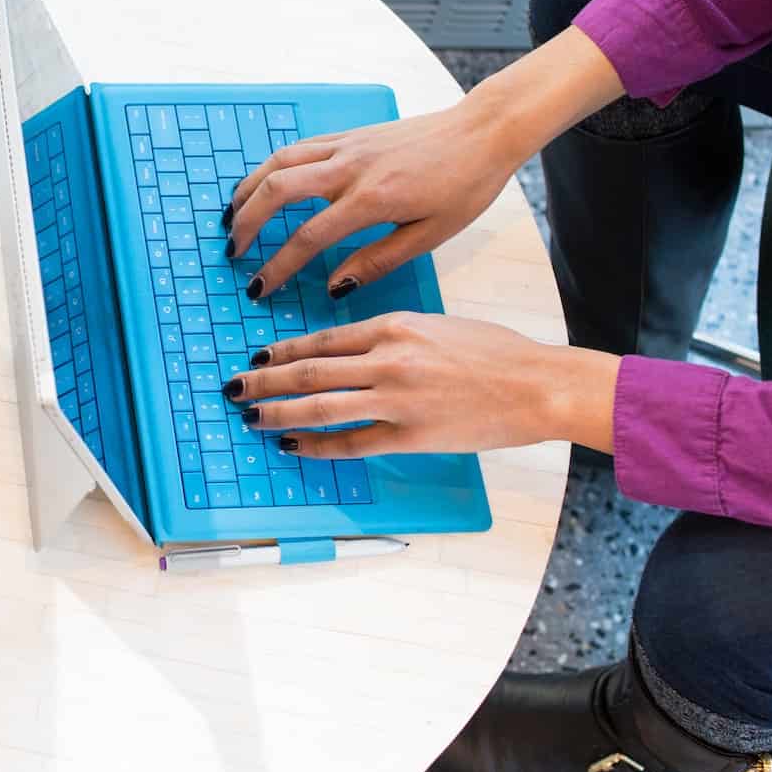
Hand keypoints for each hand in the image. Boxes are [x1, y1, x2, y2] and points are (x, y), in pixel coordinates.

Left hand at [221, 313, 618, 456]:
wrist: (537, 384)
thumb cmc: (497, 353)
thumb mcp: (438, 326)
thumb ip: (394, 335)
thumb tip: (356, 349)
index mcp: (394, 325)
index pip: (322, 339)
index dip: (283, 350)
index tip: (257, 357)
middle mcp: (387, 358)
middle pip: (308, 370)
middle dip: (263, 380)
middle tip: (233, 387)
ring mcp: (396, 398)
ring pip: (318, 405)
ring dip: (277, 412)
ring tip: (250, 417)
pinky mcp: (410, 435)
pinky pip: (349, 442)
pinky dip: (315, 445)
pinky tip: (293, 446)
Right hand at [223, 97, 524, 298]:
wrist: (483, 132)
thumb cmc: (465, 184)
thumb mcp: (430, 235)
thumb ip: (377, 261)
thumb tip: (334, 286)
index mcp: (372, 199)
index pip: (307, 237)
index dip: (278, 266)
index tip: (260, 287)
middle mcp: (350, 168)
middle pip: (277, 190)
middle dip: (247, 222)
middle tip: (234, 250)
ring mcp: (346, 146)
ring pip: (279, 161)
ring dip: (249, 188)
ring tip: (233, 216)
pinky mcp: (349, 135)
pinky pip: (297, 148)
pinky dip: (270, 167)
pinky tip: (263, 184)